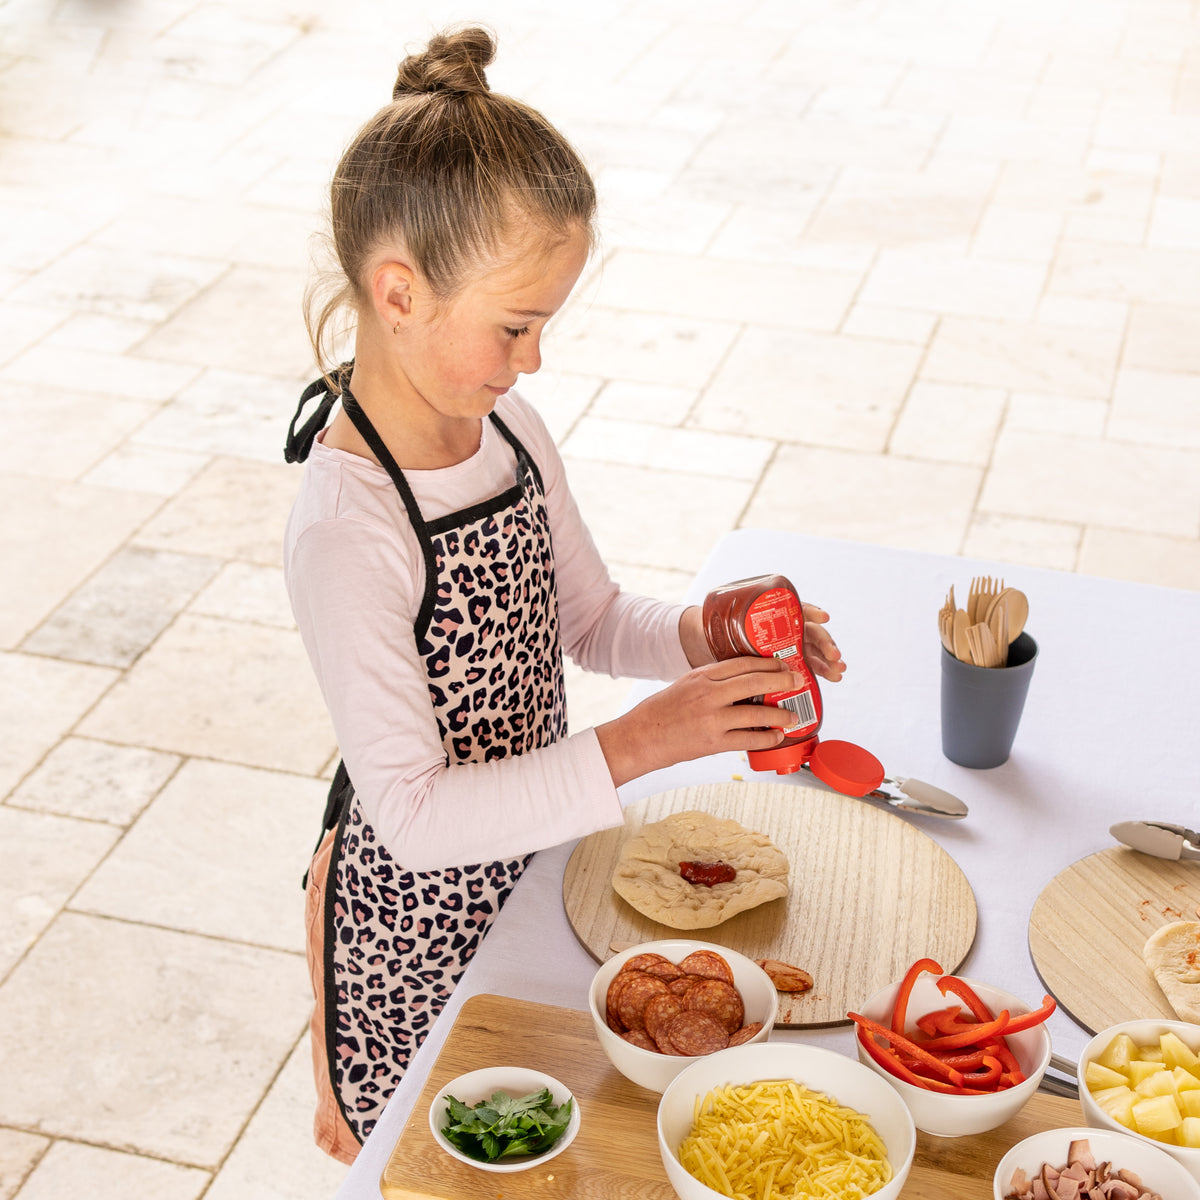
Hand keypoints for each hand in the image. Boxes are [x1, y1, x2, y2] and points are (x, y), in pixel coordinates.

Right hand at [595, 657, 807, 787]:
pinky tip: (777, 736)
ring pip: (757, 712)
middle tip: (797, 680)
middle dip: (781, 679)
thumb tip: (743, 682)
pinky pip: (749, 739)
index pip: (742, 663)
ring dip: (780, 713)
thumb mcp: (684, 685)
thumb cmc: (661, 712)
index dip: (767, 662)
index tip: (782, 663)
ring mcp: (712, 718)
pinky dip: (767, 738)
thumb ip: (711, 681)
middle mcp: (708, 693)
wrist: (640, 738)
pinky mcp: (713, 742)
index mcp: (701, 676)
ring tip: (793, 715)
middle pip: (755, 681)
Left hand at [678, 602, 846, 681]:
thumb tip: (713, 622)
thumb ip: (726, 621)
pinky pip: (809, 665)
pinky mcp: (789, 662)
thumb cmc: (718, 628)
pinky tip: (833, 677)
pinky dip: (821, 671)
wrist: (711, 645)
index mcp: (774, 612)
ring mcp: (789, 645)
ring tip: (838, 671)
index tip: (823, 617)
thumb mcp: (722, 622)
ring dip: (828, 660)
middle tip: (834, 656)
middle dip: (825, 643)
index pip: (797, 608)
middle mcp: (785, 627)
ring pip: (814, 650)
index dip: (811, 612)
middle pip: (810, 632)